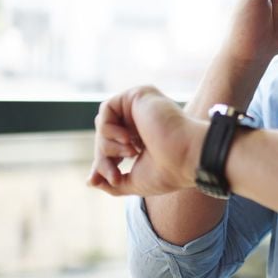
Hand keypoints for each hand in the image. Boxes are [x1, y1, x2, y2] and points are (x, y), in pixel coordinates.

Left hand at [88, 85, 205, 196]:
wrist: (186, 158)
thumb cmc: (168, 171)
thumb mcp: (134, 182)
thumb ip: (112, 182)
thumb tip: (91, 181)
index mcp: (144, 138)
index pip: (112, 146)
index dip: (102, 163)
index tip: (94, 180)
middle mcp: (142, 120)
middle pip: (105, 136)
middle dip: (104, 158)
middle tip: (115, 176)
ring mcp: (141, 107)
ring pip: (103, 124)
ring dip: (108, 145)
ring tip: (131, 154)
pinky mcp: (138, 95)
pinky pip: (106, 109)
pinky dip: (109, 129)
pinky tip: (129, 139)